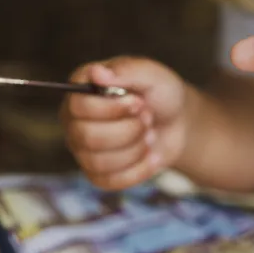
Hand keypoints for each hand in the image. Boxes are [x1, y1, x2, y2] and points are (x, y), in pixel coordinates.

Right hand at [61, 57, 190, 189]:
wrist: (178, 122)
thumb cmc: (161, 94)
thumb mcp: (151, 74)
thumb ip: (125, 70)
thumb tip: (96, 72)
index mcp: (81, 90)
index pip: (80, 107)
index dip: (113, 109)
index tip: (140, 102)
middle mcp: (74, 120)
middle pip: (87, 137)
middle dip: (129, 130)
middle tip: (147, 119)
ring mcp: (83, 149)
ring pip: (99, 162)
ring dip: (136, 149)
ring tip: (149, 135)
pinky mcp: (98, 173)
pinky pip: (110, 181)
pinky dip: (139, 169)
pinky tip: (150, 156)